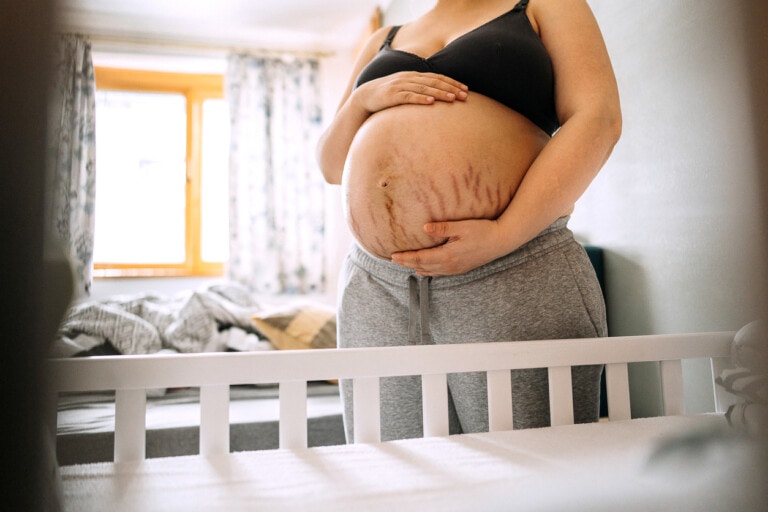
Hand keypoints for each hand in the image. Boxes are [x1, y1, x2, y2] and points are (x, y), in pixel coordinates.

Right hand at [353, 71, 467, 113]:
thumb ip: (419, 91)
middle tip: (465, 95)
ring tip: (452, 99)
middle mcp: (409, 78)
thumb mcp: (405, 90)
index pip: (437, 77)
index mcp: (414, 76)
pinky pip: (408, 96)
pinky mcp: (392, 96)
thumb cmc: (387, 96)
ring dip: (439, 93)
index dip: (452, 82)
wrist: (364, 97)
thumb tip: (437, 99)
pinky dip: (420, 98)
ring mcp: (400, 86)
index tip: (466, 90)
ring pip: (424, 88)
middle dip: (451, 88)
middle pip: (434, 81)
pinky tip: (431, 102)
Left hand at [390, 219, 507, 275]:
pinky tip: (423, 270)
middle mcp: (449, 265)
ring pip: (430, 271)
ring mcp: (455, 269)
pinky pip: (439, 273)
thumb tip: (424, 227)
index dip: (405, 258)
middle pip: (422, 266)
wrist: (501, 241)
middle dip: (407, 263)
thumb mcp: (461, 226)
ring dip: (416, 268)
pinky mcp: (460, 268)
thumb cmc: (482, 231)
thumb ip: (442, 228)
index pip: (420, 258)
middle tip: (392, 260)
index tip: (392, 256)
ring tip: (404, 264)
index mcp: (447, 255)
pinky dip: (428, 271)